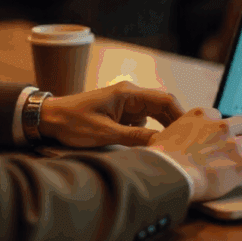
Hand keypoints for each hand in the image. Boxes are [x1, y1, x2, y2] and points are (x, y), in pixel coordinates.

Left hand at [38, 81, 184, 147]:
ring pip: (154, 115)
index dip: (182, 115)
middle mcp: (130, 95)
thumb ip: (134, 138)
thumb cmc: (73, 122)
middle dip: (175, 124)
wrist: (49, 118)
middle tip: (187, 144)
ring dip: (163, 129)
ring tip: (174, 146)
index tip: (192, 132)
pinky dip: (150, 133)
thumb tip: (161, 144)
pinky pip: (142, 122)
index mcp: (129, 93)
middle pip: (163, 107)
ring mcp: (126, 105)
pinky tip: (154, 146)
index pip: (165, 100)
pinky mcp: (120, 115)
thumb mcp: (105, 134)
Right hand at [145, 107, 241, 201]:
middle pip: (241, 123)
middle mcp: (220, 126)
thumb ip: (171, 135)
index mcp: (200, 115)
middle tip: (236, 144)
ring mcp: (233, 144)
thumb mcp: (160, 137)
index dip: (217, 127)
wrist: (170, 174)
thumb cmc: (161, 159)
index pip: (217, 115)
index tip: (216, 135)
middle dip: (240, 133)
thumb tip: (162, 141)